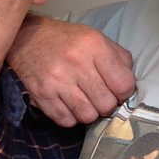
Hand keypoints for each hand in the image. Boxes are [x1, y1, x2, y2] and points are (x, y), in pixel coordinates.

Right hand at [9, 14, 134, 126]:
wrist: (27, 38)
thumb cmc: (67, 40)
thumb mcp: (97, 38)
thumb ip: (119, 59)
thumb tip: (131, 85)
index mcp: (94, 46)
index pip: (124, 85)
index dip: (125, 92)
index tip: (118, 91)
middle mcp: (76, 63)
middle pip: (106, 104)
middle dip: (107, 104)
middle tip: (101, 96)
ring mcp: (57, 81)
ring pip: (88, 116)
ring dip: (89, 112)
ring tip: (85, 100)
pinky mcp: (42, 95)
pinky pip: (67, 121)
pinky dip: (71, 116)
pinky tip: (69, 103)